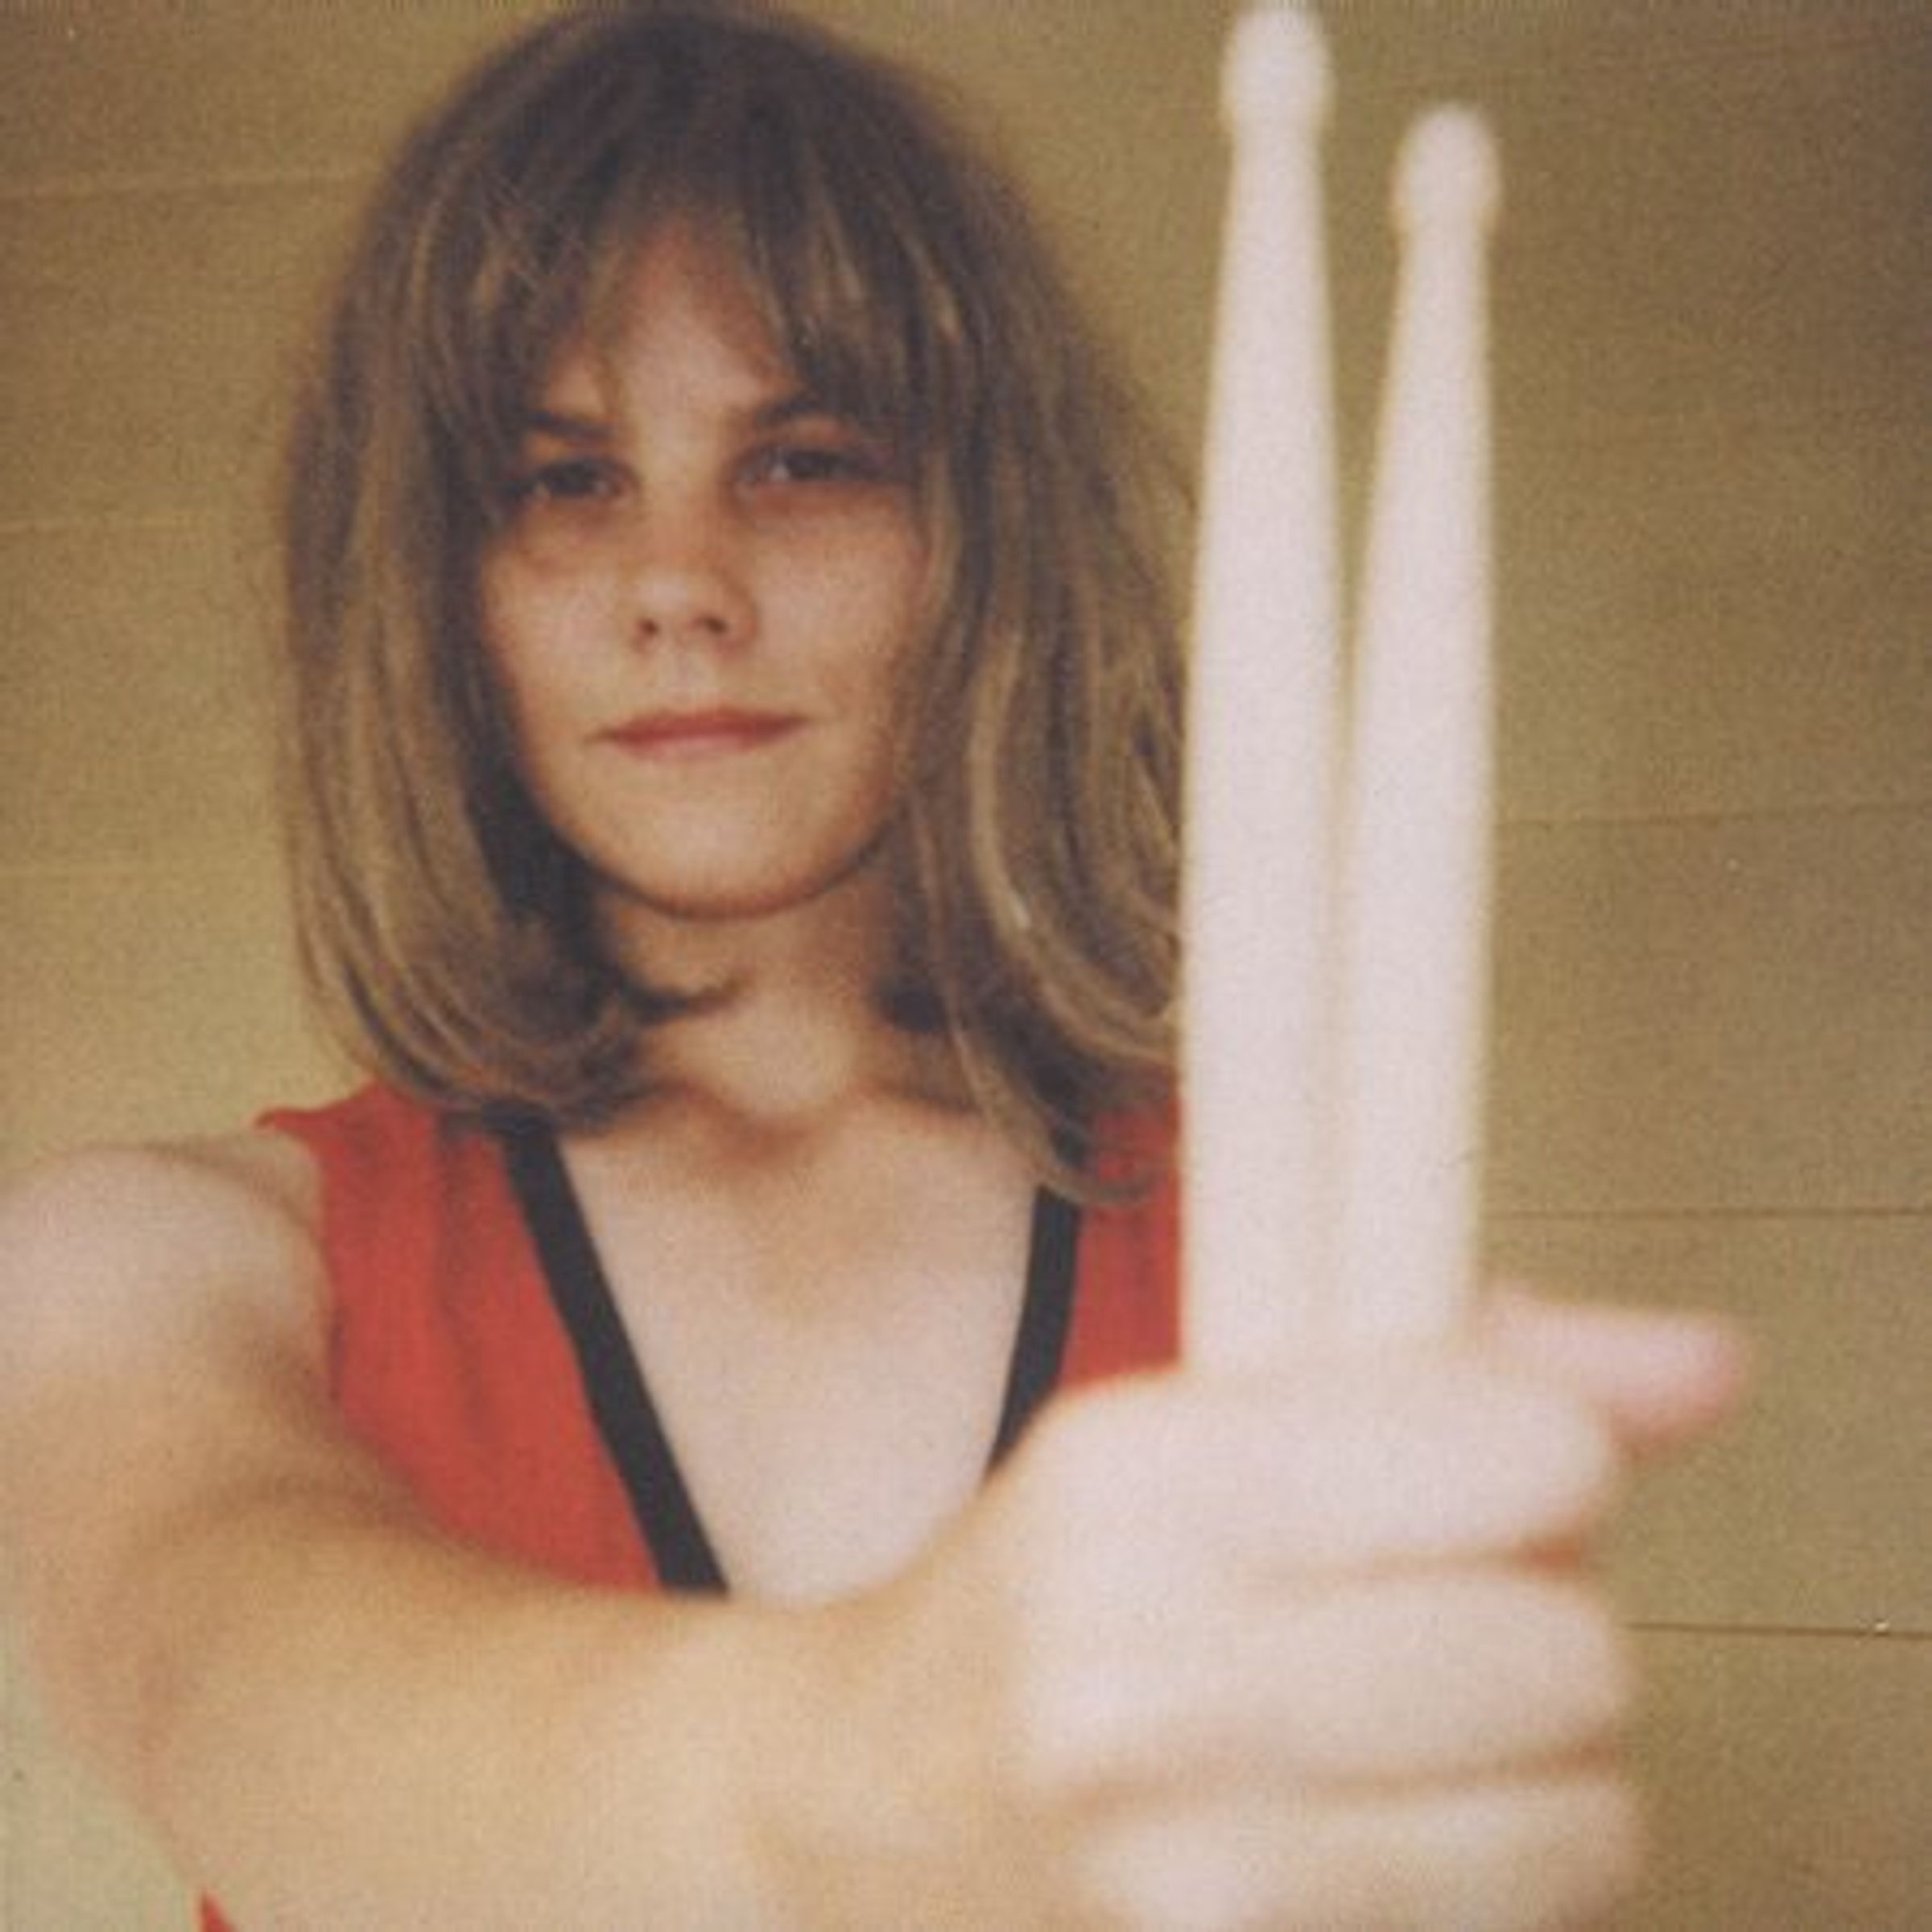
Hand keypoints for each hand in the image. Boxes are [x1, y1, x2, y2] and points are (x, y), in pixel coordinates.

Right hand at [816, 1295, 1744, 1930]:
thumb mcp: (1196, 1428)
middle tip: (1437, 1622)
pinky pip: (1519, 1929)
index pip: (1521, 1454)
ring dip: (1538, 1774)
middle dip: (1542, 1628)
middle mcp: (1147, 1681)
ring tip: (1411, 1740)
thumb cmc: (1051, 1599)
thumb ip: (1461, 1374)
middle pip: (1574, 1652)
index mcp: (1132, 1478)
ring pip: (1586, 1822)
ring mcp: (1194, 1881)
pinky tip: (1373, 1836)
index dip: (1542, 1460)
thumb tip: (1714, 1365)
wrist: (856, 1818)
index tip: (1480, 1477)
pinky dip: (1490, 1879)